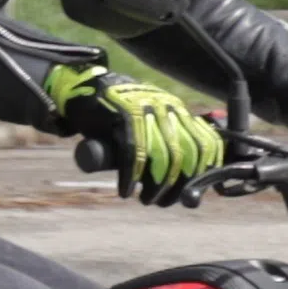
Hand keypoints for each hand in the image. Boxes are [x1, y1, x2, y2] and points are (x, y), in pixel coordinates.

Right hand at [53, 60, 224, 201]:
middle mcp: (167, 107)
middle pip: (185, 153)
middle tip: (162, 201)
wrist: (82, 86)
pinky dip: (131, 177)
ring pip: (162, 155)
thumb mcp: (148, 122)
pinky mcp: (122, 114)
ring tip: (146, 199)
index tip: (191, 191)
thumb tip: (186, 183)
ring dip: (156, 185)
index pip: (205, 142)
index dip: (203, 171)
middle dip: (177, 185)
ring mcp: (146, 108)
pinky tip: (125, 190)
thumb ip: (166, 142)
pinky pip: (134, 152)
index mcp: (178, 109)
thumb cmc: (117, 114)